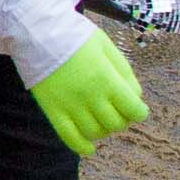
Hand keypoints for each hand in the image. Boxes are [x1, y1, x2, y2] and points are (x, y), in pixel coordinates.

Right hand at [30, 27, 148, 156]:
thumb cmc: (76, 36)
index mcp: (106, 79)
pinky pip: (70, 138)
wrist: (39, 31)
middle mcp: (91, 97)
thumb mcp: (106, 45)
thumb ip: (124, 71)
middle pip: (115, 124)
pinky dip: (82, 147)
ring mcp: (71, 106)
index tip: (138, 109)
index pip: (133, 109)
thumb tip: (136, 96)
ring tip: (102, 120)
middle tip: (118, 111)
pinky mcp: (53, 110)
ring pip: (95, 132)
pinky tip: (89, 148)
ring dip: (104, 130)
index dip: (139, 112)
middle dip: (122, 120)